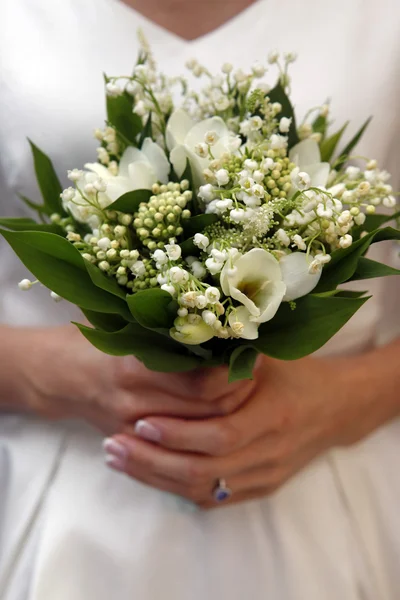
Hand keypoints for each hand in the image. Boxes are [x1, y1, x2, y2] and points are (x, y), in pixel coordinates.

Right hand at [2, 324, 252, 434]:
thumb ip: (163, 323)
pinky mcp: (137, 445)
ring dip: (230, 414)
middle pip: (210, 413)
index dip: (235, 370)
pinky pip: (183, 448)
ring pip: (201, 434)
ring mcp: (137, 430)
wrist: (55, 377)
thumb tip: (217, 309)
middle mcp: (138, 405)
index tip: (252, 350)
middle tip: (259, 370)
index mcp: (135, 369)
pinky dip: (207, 431)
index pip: (204, 383)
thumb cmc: (92, 340)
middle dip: (242, 393)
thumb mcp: (122, 322)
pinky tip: (223, 414)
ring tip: (248, 389)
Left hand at [105, 350, 399, 507]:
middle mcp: (271, 451)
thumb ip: (228, 356)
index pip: (218, 435)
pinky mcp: (262, 487)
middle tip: (113, 446)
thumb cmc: (296, 373)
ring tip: (119, 460)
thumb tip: (174, 345)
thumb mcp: (268, 356)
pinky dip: (177, 489)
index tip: (140, 422)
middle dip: (153, 461)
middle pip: (204, 470)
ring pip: (204, 489)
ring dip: (157, 478)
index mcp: (274, 415)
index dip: (177, 433)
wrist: (336, 407)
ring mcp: (266, 475)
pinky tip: (149, 474)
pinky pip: (214, 498)